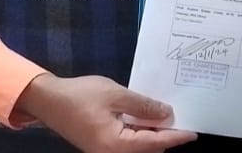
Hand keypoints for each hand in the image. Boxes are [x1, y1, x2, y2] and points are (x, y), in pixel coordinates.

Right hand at [13, 74, 196, 152]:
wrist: (48, 100)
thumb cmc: (80, 96)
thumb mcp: (116, 94)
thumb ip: (143, 105)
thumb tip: (167, 114)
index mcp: (115, 145)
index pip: (154, 143)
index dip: (175, 137)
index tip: (193, 133)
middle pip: (148, 149)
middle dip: (165, 136)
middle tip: (182, 118)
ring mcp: (105, 152)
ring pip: (139, 148)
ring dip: (153, 135)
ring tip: (167, 116)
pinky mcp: (102, 146)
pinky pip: (128, 144)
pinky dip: (140, 133)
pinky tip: (147, 118)